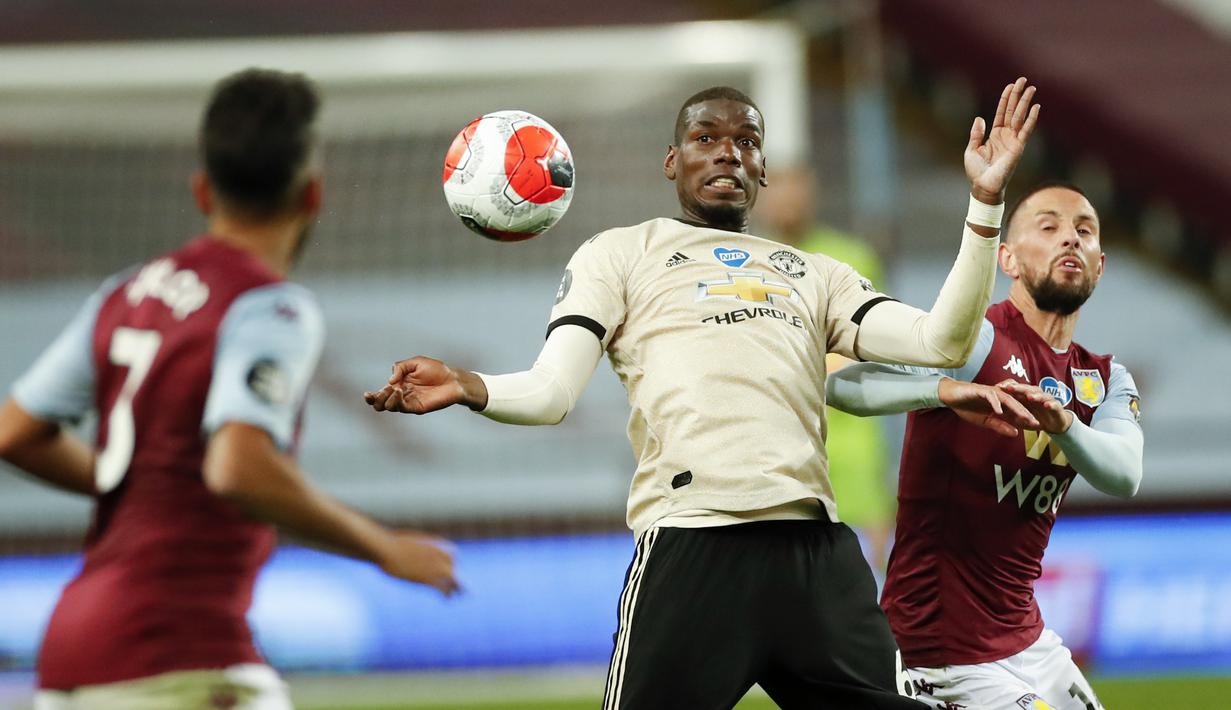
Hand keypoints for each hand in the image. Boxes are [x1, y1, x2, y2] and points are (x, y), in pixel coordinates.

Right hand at [363, 356, 482, 413]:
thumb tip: (389, 380)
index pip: (380, 394)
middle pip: (380, 404)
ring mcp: (408, 402)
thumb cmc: (436, 370)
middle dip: (376, 399)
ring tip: (396, 389)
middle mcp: (401, 395)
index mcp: (398, 385)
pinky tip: (400, 391)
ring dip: (386, 399)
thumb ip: (400, 367)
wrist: (453, 379)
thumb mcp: (415, 362)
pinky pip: (401, 408)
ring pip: (389, 408)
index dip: (371, 396)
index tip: (367, 394)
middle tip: (383, 390)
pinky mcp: (416, 408)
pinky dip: (397, 400)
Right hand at [377, 531, 460, 596]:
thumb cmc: (388, 544)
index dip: (451, 561)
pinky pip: (442, 587)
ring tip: (456, 594)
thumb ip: (411, 546)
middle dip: (453, 574)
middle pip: (453, 565)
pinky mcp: (428, 578)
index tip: (448, 567)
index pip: (451, 552)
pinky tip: (446, 598)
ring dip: (456, 586)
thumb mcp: (403, 542)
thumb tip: (404, 546)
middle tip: (455, 583)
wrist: (386, 549)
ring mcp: (434, 566)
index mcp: (433, 543)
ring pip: (452, 578)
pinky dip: (446, 593)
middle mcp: (437, 554)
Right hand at [938, 377, 1038, 436]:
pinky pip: (990, 396)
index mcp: (1001, 403)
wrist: (950, 396)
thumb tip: (1016, 434)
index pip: (1017, 411)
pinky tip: (999, 411)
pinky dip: (995, 403)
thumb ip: (999, 426)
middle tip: (1036, 423)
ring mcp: (990, 392)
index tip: (1037, 428)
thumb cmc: (966, 407)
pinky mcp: (980, 390)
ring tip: (1024, 417)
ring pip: (1007, 399)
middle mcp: (999, 395)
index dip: (1026, 419)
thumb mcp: (984, 421)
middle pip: (1016, 403)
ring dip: (1016, 408)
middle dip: (1027, 413)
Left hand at [965, 77, 1040, 204]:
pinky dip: (1031, 119)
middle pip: (1013, 110)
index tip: (1010, 85)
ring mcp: (1013, 140)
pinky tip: (1036, 107)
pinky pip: (1026, 130)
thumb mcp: (971, 149)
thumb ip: (976, 134)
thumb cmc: (976, 172)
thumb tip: (980, 118)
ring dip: (1025, 102)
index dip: (1006, 99)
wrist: (983, 186)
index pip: (1002, 112)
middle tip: (1023, 80)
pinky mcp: (1018, 147)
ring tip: (1031, 88)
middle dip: (1018, 95)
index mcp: (995, 135)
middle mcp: (1006, 135)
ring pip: (1020, 117)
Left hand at [996, 380, 1073, 433]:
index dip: (1007, 387)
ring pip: (1041, 395)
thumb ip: (1007, 414)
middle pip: (1027, 389)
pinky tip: (1046, 405)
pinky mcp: (1057, 408)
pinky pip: (1055, 405)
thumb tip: (990, 412)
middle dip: (1018, 388)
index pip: (1017, 388)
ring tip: (1028, 396)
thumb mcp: (1019, 418)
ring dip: (1035, 395)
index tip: (996, 386)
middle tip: (1009, 387)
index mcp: (1026, 395)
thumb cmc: (1035, 418)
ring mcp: (1047, 400)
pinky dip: (1051, 404)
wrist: (1055, 424)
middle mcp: (1037, 395)